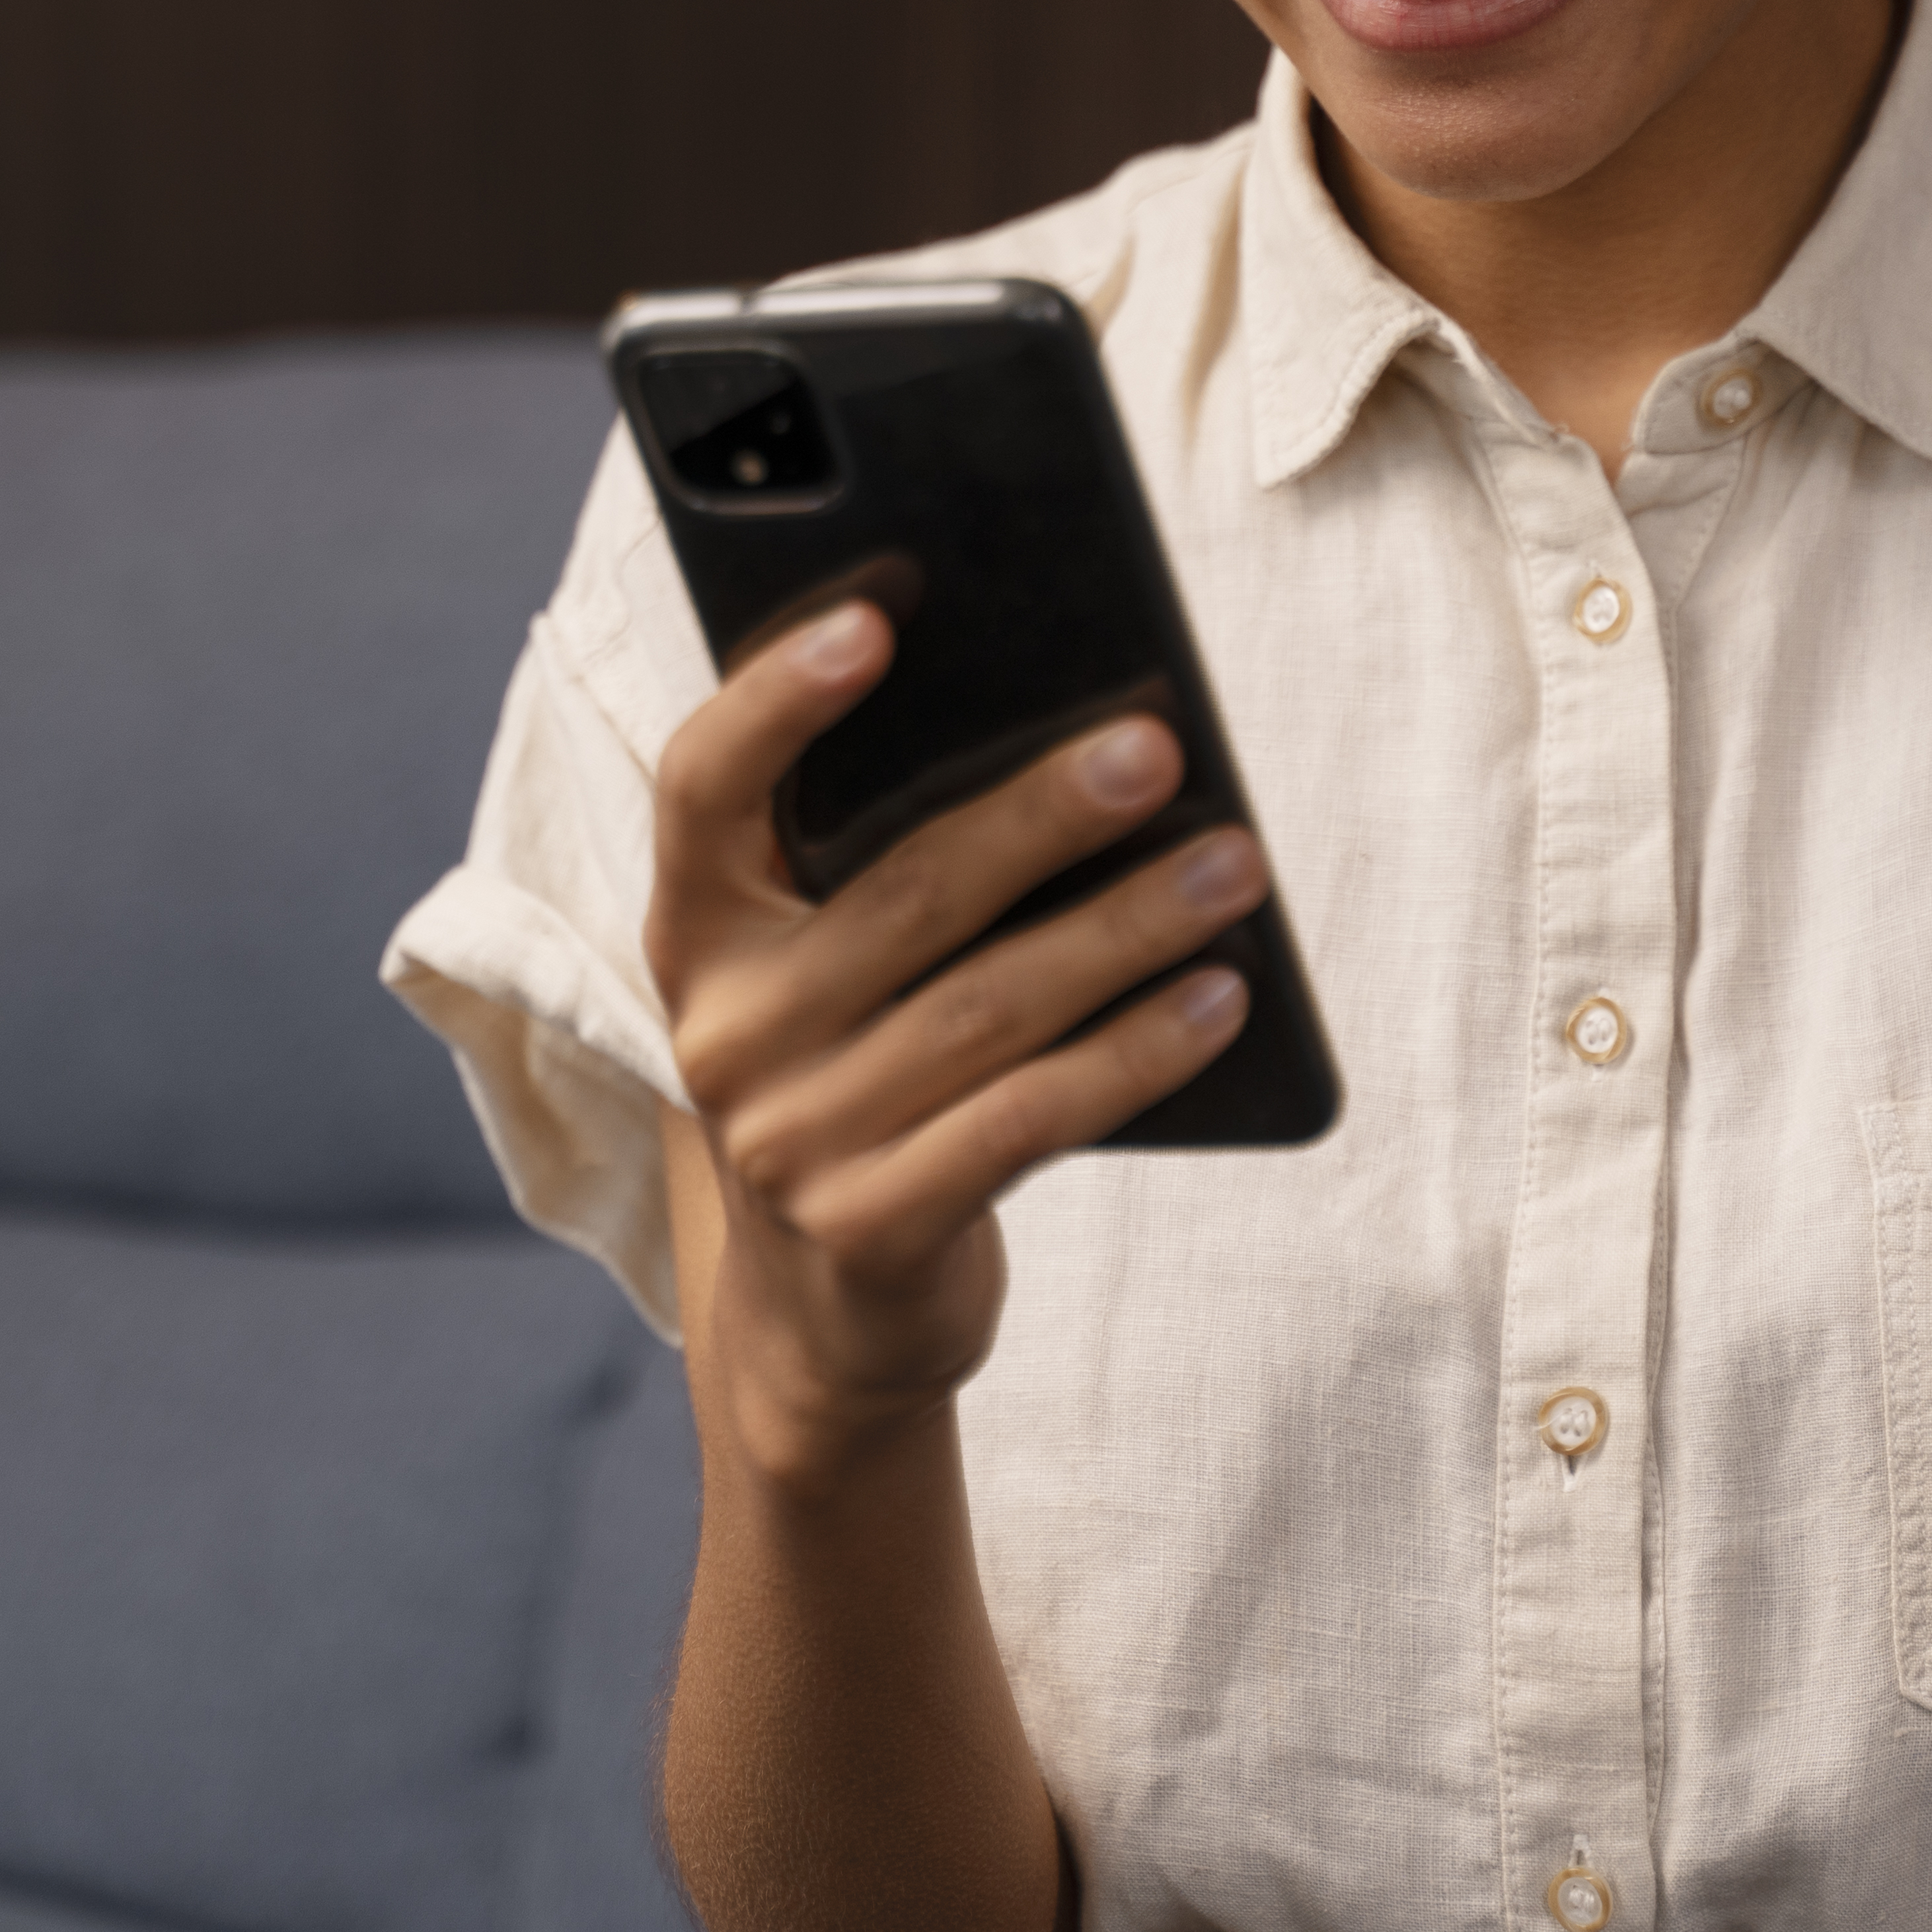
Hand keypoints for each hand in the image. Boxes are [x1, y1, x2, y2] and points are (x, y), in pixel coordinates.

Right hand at [646, 601, 1267, 1481]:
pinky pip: (1026, 1120)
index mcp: (699, 930)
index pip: (703, 787)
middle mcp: (725, 1031)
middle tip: (1156, 748)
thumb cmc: (863, 1074)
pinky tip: (1220, 999)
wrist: (828, 1311)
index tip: (875, 619)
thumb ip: (887, 862)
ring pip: (986, 1008)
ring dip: (1127, 928)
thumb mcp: (835, 968)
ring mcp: (790, 1140)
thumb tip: (1070, 734)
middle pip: (902, 893)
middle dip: (1042, 813)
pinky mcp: (872, 1229)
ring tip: (1232, 866)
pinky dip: (1135, 1053)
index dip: (777, 698)